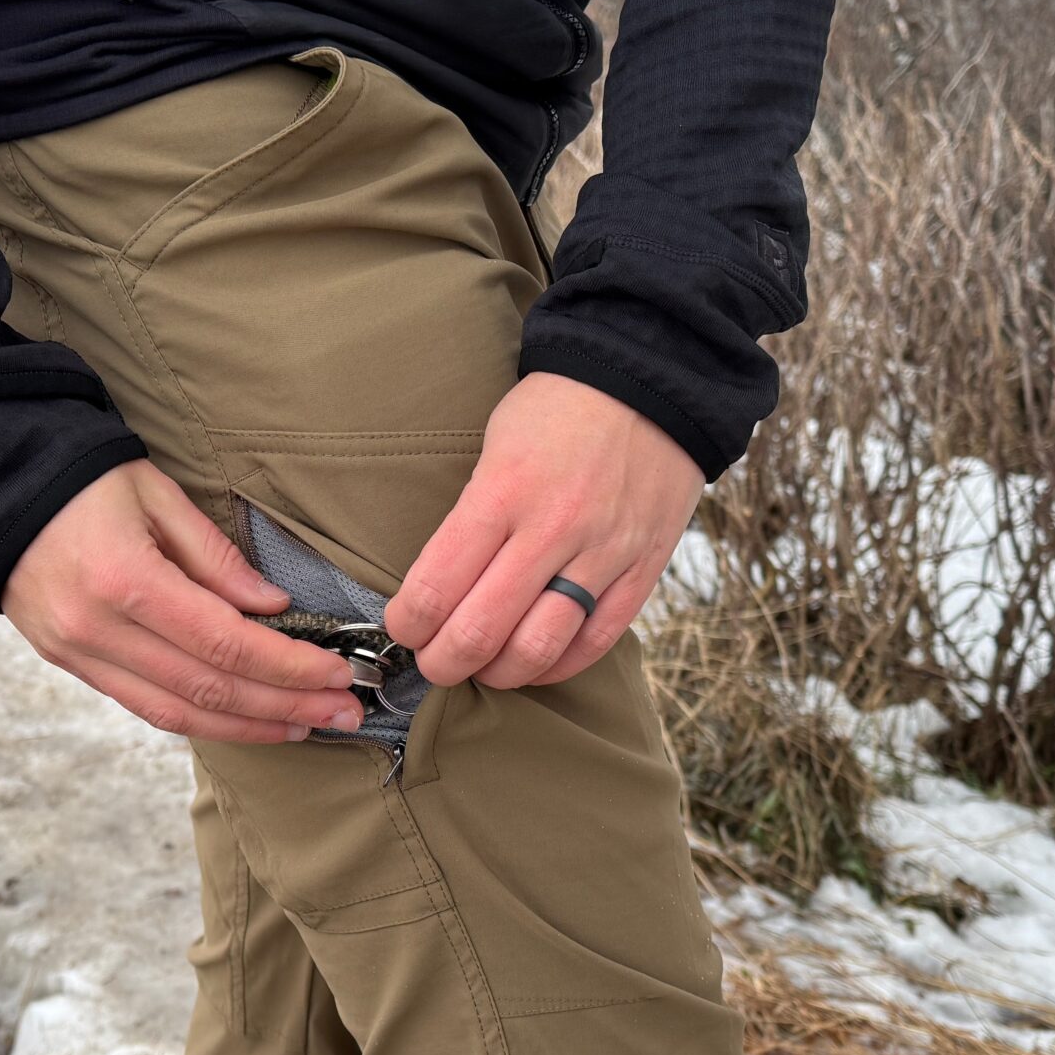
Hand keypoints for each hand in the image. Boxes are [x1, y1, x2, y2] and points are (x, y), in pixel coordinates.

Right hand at [5, 459, 367, 741]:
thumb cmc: (82, 478)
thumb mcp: (156, 494)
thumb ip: (217, 558)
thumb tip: (274, 608)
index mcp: (125, 580)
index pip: (226, 645)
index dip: (288, 668)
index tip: (336, 675)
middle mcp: (98, 629)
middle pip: (208, 690)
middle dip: (285, 707)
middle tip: (343, 713)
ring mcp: (77, 654)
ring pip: (176, 714)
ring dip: (248, 727)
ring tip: (304, 729)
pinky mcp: (68, 664)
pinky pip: (144, 707)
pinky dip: (200, 719)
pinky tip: (244, 719)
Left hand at [386, 372, 701, 688]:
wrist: (649, 380)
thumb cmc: (556, 411)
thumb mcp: (495, 447)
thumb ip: (472, 518)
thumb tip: (440, 587)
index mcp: (502, 492)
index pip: (435, 587)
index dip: (408, 625)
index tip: (404, 628)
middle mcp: (551, 529)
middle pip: (480, 631)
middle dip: (443, 662)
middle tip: (434, 662)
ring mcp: (602, 554)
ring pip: (538, 648)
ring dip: (498, 674)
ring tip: (483, 668)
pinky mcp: (641, 570)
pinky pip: (594, 642)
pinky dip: (556, 666)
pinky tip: (534, 663)